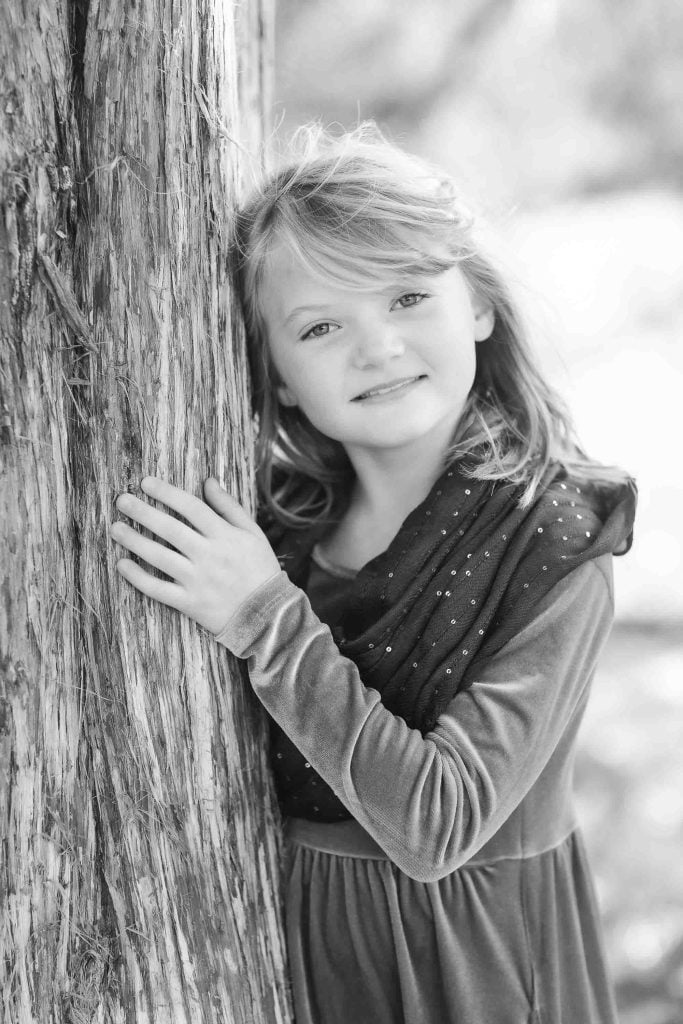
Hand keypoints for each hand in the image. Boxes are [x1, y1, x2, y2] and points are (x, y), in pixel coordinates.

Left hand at [110, 476, 280, 634]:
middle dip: (143, 512)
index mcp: (225, 536)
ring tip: (115, 528)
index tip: (145, 482)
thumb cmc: (260, 568)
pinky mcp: (190, 603)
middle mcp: (209, 555)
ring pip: (160, 557)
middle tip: (122, 500)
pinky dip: (138, 577)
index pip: (191, 507)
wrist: (268, 614)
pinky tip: (122, 564)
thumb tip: (208, 481)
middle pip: (170, 529)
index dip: (167, 493)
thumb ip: (229, 506)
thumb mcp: (253, 533)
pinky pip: (158, 589)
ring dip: (134, 541)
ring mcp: (197, 581)